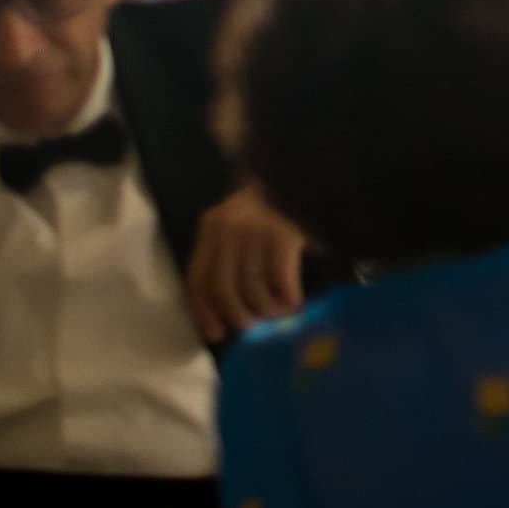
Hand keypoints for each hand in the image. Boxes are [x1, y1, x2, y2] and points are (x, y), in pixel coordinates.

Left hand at [185, 186, 307, 342]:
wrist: (310, 174)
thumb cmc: (279, 206)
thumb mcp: (243, 227)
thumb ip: (230, 258)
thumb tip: (227, 314)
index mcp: (212, 226)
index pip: (198, 277)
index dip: (204, 311)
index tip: (217, 333)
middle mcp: (229, 227)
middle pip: (223, 289)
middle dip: (239, 315)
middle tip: (255, 323)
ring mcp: (256, 231)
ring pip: (251, 290)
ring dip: (267, 311)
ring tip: (279, 313)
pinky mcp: (284, 236)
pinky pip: (280, 282)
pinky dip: (288, 300)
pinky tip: (294, 302)